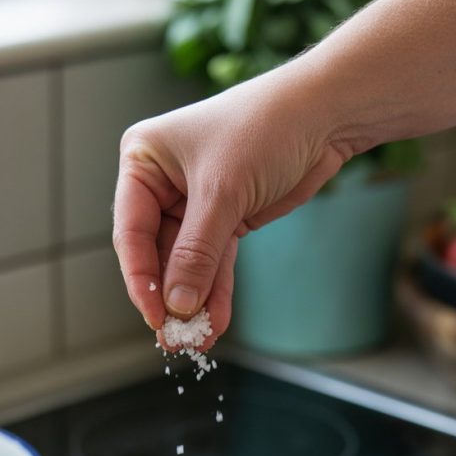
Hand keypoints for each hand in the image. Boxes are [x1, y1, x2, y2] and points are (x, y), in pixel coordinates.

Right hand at [113, 62, 348, 349]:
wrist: (323, 115)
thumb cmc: (265, 129)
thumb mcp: (223, 193)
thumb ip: (197, 253)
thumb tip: (177, 305)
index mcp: (144, 161)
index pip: (131, 232)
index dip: (141, 278)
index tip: (154, 315)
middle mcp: (163, 183)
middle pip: (157, 254)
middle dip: (170, 297)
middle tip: (174, 338)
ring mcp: (194, 204)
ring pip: (188, 265)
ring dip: (194, 303)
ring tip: (196, 341)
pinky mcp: (226, 218)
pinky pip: (215, 264)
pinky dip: (216, 293)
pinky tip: (216, 324)